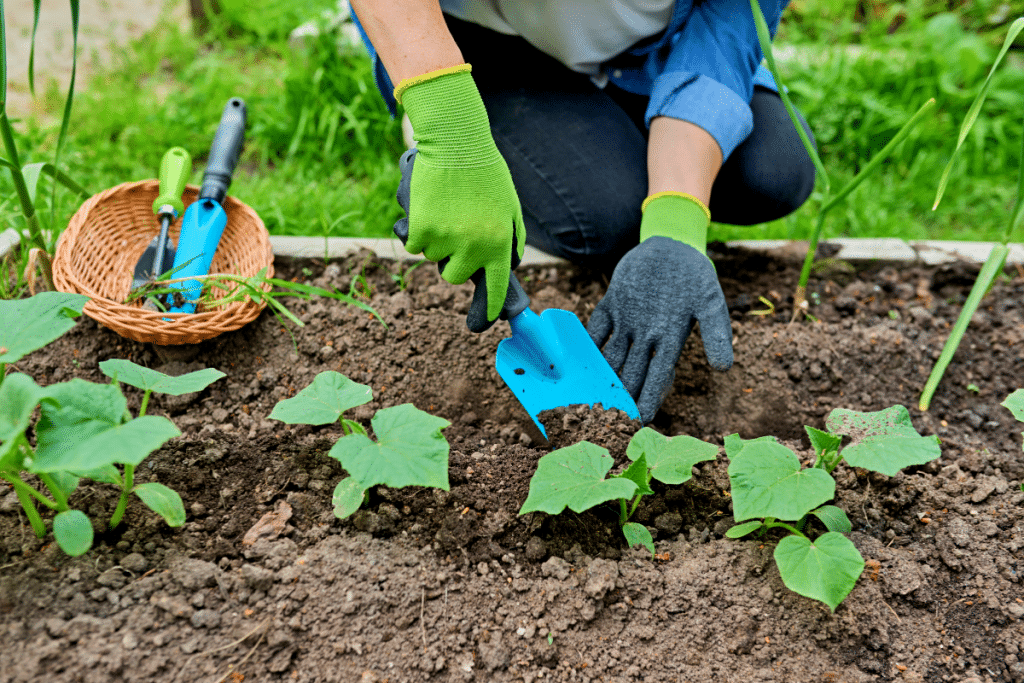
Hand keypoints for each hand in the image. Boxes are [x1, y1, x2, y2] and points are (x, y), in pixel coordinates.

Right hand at [395, 65, 524, 321]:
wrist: (456, 142)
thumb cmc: (485, 171)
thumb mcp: (510, 205)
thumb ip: (513, 237)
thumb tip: (511, 263)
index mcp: (499, 243)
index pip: (494, 286)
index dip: (488, 307)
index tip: (483, 321)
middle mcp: (475, 246)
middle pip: (454, 276)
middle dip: (452, 260)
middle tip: (455, 230)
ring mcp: (447, 239)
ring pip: (433, 257)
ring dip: (435, 239)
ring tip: (446, 208)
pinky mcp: (422, 228)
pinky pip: (415, 243)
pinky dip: (418, 229)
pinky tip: (429, 206)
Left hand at [587, 236, 732, 423]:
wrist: (673, 246)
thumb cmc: (695, 275)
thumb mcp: (710, 302)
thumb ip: (716, 333)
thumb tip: (724, 368)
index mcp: (670, 340)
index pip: (659, 376)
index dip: (650, 397)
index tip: (643, 419)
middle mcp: (646, 337)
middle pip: (631, 372)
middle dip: (621, 396)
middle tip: (608, 418)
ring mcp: (626, 322)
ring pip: (611, 355)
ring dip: (601, 376)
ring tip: (589, 398)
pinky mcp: (611, 305)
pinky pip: (596, 328)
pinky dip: (586, 342)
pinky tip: (574, 358)